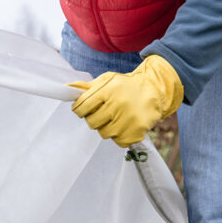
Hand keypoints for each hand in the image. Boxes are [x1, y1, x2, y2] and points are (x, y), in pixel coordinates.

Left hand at [68, 55, 183, 147]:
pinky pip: (118, 141)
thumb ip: (87, 87)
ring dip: (106, 127)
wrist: (154, 90)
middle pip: (91, 122)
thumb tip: (67, 88)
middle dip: (94, 118)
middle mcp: (119, 104)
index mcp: (109, 90)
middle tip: (103, 112)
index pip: (82, 107)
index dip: (79, 109)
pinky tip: (125, 124)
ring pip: (104, 133)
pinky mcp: (137, 131)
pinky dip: (119, 135)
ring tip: (115, 117)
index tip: (83, 109)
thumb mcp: (107, 80)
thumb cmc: (125, 86)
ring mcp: (129, 119)